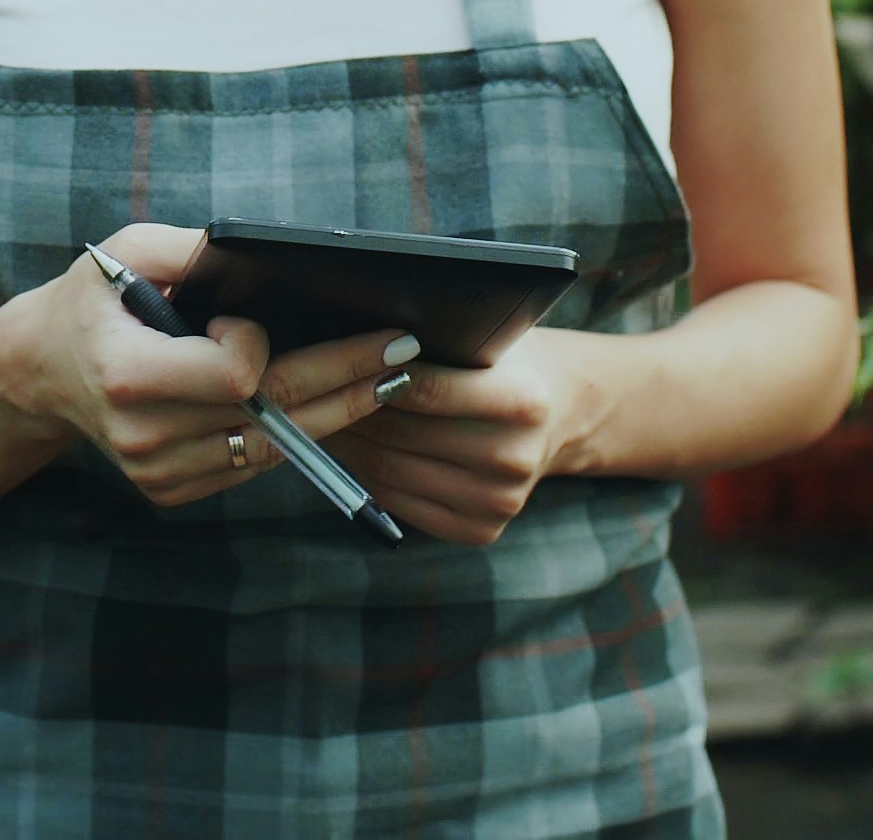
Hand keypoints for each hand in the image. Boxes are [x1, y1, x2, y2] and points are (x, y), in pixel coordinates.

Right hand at [0, 223, 419, 509]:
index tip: (256, 319)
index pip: (235, 373)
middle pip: (273, 413)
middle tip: (401, 350)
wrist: (40, 372)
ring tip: (388, 377)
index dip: (258, 344)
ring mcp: (159, 473)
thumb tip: (261, 249)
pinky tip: (334, 404)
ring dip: (336, 412)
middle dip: (345, 376)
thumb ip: (193, 249)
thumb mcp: (127, 250)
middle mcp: (144, 435)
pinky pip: (255, 465)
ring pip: (275, 447)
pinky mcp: (173, 491)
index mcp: (128, 374)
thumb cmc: (92, 299)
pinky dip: (296, 434)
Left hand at [336, 329, 601, 545]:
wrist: (561, 414)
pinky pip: (400, 502)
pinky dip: (366, 476)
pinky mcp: (481, 530)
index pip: (423, 389)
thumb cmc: (509, 366)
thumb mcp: (489, 341)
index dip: (371, 374)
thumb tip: (353, 347)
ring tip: (323, 418)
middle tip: (311, 391)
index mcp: (522, 402)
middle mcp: (513, 458)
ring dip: (349, 445)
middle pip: (401, 436)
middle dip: (348, 412)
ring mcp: (499, 501)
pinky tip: (353, 450)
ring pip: (392, 472)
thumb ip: (437, 344)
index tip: (335, 360)